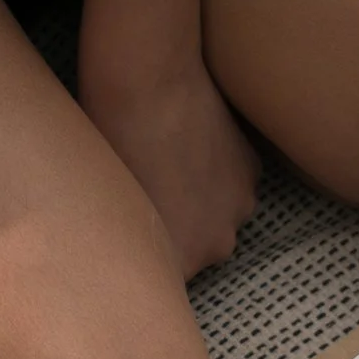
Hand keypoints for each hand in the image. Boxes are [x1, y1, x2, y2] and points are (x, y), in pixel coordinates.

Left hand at [80, 60, 258, 277]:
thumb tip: (127, 250)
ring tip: (167, 165)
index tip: (125, 236)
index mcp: (179, 261)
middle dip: (175, 232)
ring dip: (197, 202)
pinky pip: (231, 184)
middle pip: (195, 252)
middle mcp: (217, 245)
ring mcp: (240, 207)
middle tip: (144, 193)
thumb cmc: (109, 139)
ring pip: (215, 217)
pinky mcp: (251, 170)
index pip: (163, 279)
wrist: (148, 79)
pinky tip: (187, 146)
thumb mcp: (107, 203)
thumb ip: (128, 241)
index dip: (142, 257)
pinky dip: (213, 173)